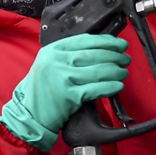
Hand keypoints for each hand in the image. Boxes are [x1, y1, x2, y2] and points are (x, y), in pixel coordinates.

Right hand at [0, 33, 129, 150]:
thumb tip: (102, 48)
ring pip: (98, 71)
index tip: (119, 44)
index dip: (107, 41)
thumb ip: (69, 54)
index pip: (86, 40)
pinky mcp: (70, 96)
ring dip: (116, 71)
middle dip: (115, 56)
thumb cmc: (42, 89)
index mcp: (53, 50)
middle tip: (125, 58)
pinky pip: (96, 89)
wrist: (30, 114)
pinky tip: (118, 85)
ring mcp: (63, 78)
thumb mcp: (49, 63)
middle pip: (95, 55)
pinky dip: (110, 87)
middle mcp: (57, 61)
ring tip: (123, 72)